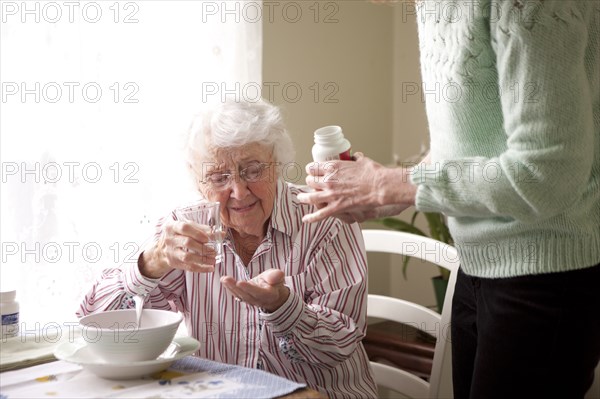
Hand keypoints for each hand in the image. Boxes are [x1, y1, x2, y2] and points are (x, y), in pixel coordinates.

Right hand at [139, 219, 219, 278]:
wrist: (162, 249)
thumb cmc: (179, 235)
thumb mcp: (187, 228)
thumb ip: (203, 229)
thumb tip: (221, 233)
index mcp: (172, 226)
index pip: (185, 228)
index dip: (197, 233)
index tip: (208, 239)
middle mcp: (170, 239)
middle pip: (187, 243)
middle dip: (203, 247)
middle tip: (214, 251)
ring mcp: (171, 252)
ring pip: (187, 257)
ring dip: (203, 259)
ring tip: (213, 259)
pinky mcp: (174, 263)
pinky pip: (188, 267)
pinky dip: (201, 268)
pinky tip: (210, 268)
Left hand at [220, 269, 289, 311]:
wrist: (273, 293)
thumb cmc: (274, 283)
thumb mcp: (278, 277)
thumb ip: (276, 276)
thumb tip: (277, 275)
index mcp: (268, 295)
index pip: (258, 292)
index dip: (249, 288)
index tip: (240, 282)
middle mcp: (258, 300)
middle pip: (246, 295)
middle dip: (235, 287)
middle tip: (226, 279)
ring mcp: (250, 300)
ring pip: (240, 296)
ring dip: (230, 288)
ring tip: (224, 279)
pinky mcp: (245, 298)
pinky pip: (237, 294)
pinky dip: (229, 288)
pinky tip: (224, 281)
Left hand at [297, 153, 415, 222]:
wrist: (380, 186)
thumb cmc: (373, 173)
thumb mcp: (362, 161)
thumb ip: (356, 159)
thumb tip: (356, 156)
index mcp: (333, 167)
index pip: (313, 167)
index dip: (311, 170)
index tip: (312, 172)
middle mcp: (329, 180)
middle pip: (310, 181)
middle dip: (310, 182)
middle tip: (311, 185)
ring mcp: (331, 194)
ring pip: (310, 196)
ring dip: (304, 198)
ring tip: (301, 199)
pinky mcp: (336, 207)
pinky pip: (320, 214)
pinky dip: (311, 217)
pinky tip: (305, 219)